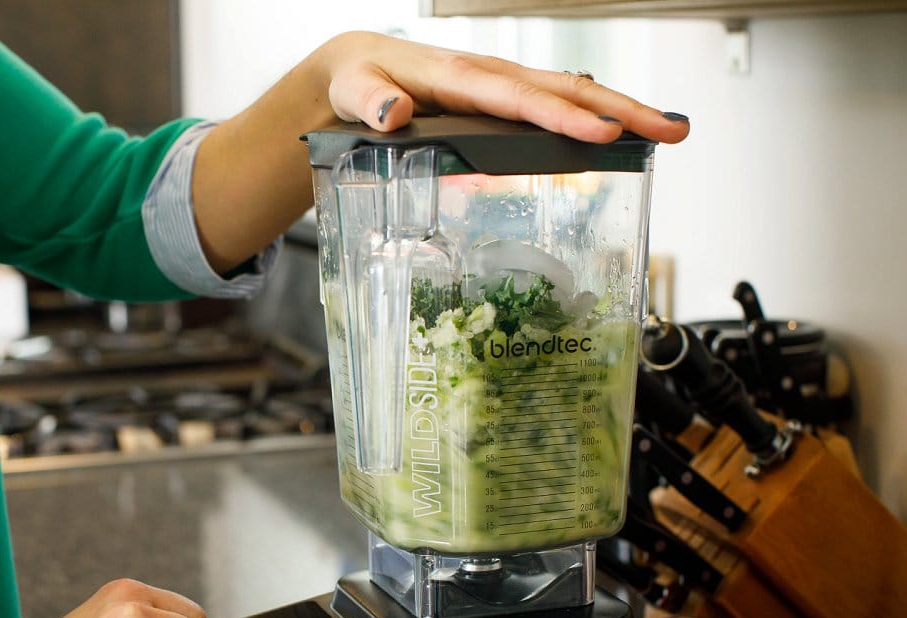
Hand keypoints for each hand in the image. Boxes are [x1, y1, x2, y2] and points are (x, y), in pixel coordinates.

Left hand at [317, 31, 688, 143]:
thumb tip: (395, 113)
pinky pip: (557, 104)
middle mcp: (491, 75)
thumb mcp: (354, 93)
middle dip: (623, 109)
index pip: (520, 99)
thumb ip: (372, 103)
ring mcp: (502, 86)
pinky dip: (595, 115)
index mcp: (460, 76)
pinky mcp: (504, 100)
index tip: (604, 132)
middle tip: (672, 130)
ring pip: (572, 94)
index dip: (563, 116)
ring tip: (672, 130)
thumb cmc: (359, 82)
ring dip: (624, 111)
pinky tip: (626, 134)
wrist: (359, 71)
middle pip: (566, 90)